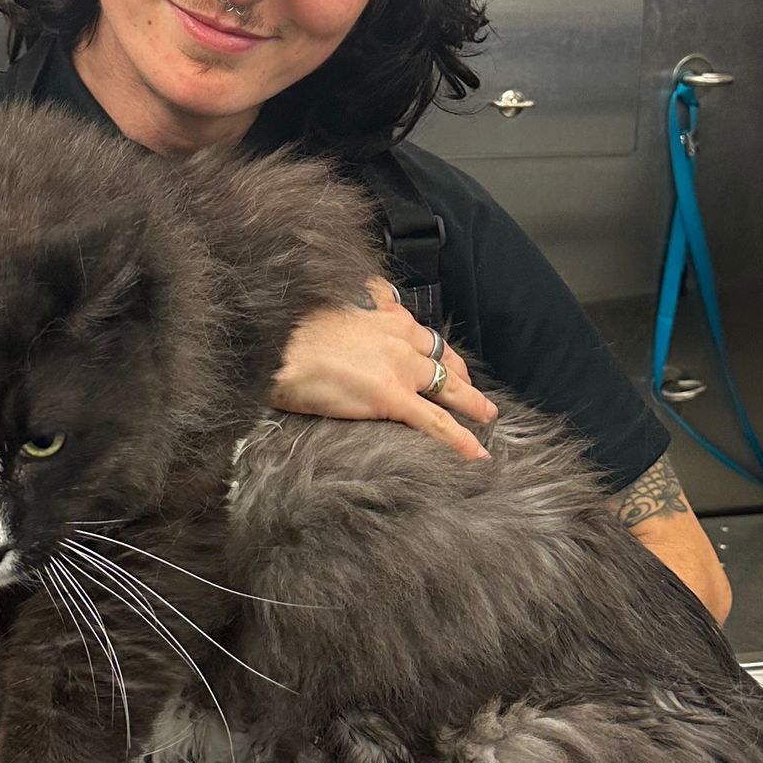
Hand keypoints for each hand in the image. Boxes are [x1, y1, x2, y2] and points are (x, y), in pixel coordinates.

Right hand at [269, 280, 497, 460]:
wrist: (274, 346)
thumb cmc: (286, 334)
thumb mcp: (322, 310)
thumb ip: (345, 317)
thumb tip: (343, 331)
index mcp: (381, 315)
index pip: (420, 333)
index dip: (435, 350)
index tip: (441, 359)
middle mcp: (397, 335)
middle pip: (440, 357)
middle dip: (461, 374)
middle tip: (474, 390)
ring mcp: (397, 366)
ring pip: (446, 386)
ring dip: (471, 402)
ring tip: (488, 416)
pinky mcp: (390, 395)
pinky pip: (435, 421)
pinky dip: (460, 439)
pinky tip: (476, 453)